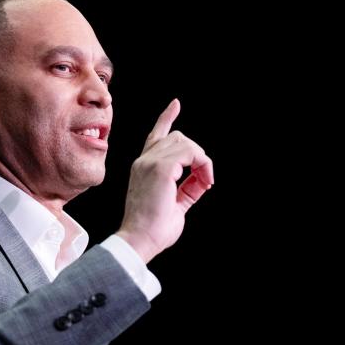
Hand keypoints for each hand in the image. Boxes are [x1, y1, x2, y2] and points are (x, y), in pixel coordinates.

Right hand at [117, 99, 213, 262]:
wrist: (139, 239)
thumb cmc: (153, 230)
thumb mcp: (175, 205)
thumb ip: (188, 189)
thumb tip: (204, 179)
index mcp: (143, 168)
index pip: (156, 136)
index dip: (166, 118)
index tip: (176, 104)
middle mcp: (143, 161)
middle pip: (178, 137)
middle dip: (197, 154)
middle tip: (205, 180)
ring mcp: (149, 162)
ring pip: (186, 142)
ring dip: (202, 161)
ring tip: (205, 182)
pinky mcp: (159, 167)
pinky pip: (190, 153)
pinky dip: (203, 164)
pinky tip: (204, 180)